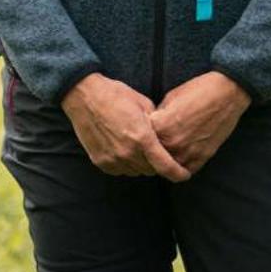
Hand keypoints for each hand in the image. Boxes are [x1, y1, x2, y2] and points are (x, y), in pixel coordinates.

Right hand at [61, 73, 189, 180]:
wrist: (85, 98)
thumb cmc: (117, 96)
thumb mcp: (144, 104)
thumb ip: (157, 123)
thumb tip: (166, 133)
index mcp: (142, 138)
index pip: (164, 165)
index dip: (177, 173)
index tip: (185, 175)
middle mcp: (127, 153)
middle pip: (151, 170)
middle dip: (159, 165)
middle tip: (160, 153)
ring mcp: (112, 159)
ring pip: (135, 172)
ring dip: (142, 165)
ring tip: (142, 149)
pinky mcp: (100, 161)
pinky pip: (120, 170)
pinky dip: (127, 165)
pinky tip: (127, 151)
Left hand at [149, 71, 251, 174]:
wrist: (229, 92)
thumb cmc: (199, 90)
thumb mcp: (171, 97)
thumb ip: (158, 116)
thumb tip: (150, 126)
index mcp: (161, 127)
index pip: (140, 140)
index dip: (140, 136)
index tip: (142, 134)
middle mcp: (172, 143)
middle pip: (151, 157)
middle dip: (150, 151)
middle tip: (152, 147)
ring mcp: (188, 152)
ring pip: (167, 168)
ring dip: (165, 162)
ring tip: (165, 155)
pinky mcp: (203, 157)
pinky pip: (185, 170)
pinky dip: (181, 167)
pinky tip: (180, 159)